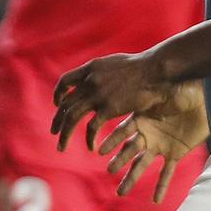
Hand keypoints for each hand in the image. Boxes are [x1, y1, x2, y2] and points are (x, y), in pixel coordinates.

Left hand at [51, 51, 173, 152]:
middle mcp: (89, 81)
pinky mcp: (108, 108)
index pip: (65, 81)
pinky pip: (92, 128)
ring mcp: (97, 95)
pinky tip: (91, 147)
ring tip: (61, 147)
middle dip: (58, 119)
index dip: (59, 93)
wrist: (156, 70)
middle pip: (65, 103)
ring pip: (71, 118)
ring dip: (64, 134)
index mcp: (90, 68)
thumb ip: (102, 71)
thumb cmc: (143, 66)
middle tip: (54, 132)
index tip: (57, 103)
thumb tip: (97, 76)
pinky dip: (89, 139)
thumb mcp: (115, 63)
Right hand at [97, 82, 209, 201]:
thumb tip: (134, 72)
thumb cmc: (184, 87)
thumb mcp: (165, 86)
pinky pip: (168, 172)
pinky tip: (156, 200)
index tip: (99, 149)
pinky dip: (162, 186)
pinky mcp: (177, 153)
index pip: (123, 131)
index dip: (112, 141)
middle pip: (129, 151)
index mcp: (142, 119)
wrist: (205, 97)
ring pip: (143, 165)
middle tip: (109, 171)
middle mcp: (148, 134)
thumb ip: (149, 87)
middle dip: (119, 161)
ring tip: (121, 192)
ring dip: (132, 177)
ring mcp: (161, 145)